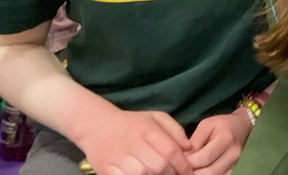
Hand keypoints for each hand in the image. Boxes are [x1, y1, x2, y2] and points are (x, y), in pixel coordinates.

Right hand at [77, 108, 191, 174]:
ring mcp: (118, 158)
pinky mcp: (106, 170)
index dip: (183, 164)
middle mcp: (133, 144)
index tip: (189, 171)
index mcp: (147, 129)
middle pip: (159, 166)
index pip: (170, 151)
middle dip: (171, 174)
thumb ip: (175, 131)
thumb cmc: (132, 123)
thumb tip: (189, 148)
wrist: (97, 126)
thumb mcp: (156, 118)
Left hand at [186, 111, 252, 173]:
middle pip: (209, 172)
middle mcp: (233, 154)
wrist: (241, 127)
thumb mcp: (206, 125)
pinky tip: (197, 172)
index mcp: (226, 138)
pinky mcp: (233, 171)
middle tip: (180, 169)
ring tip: (187, 170)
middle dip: (191, 172)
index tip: (177, 161)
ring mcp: (235, 164)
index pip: (204, 157)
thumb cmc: (221, 124)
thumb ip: (194, 141)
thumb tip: (182, 159)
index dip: (188, 163)